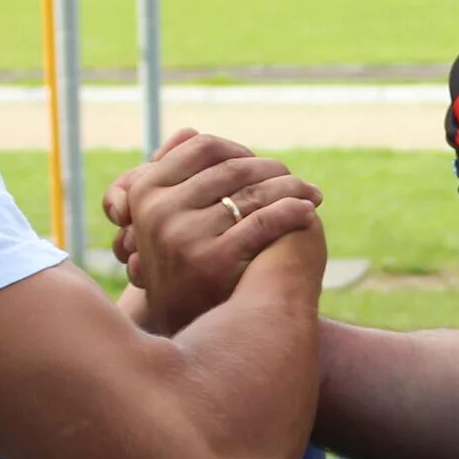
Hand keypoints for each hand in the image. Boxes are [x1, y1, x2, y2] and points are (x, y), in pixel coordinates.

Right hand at [100, 129, 321, 333]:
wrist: (182, 328)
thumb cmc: (179, 264)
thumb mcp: (162, 217)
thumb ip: (175, 173)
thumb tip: (190, 131)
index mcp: (146, 191)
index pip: (203, 147)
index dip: (239, 150)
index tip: (262, 164)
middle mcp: (159, 210)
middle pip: (233, 169)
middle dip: (273, 171)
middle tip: (300, 181)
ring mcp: (183, 235)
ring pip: (253, 193)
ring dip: (292, 188)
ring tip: (313, 195)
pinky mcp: (211, 260)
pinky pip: (263, 222)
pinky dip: (291, 212)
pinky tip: (308, 213)